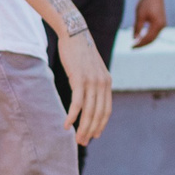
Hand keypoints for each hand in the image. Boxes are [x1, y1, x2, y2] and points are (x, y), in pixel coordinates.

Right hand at [60, 29, 112, 145]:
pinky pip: (77, 103)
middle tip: (83, 142)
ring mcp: (92, 81)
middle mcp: (103, 83)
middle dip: (91, 131)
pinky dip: (73, 116)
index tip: (94, 136)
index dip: (101, 125)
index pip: (106, 110)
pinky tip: (67, 125)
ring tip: (76, 138)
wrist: (74, 32)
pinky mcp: (80, 79)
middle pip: (99, 114)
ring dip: (83, 127)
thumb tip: (89, 95)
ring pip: (89, 111)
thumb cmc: (79, 51)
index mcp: (107, 82)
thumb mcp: (92, 68)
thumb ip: (93, 82)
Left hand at [132, 0, 167, 47]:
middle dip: (142, 44)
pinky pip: (155, 32)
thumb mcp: (139, 15)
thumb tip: (135, 39)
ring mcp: (163, 24)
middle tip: (133, 47)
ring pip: (154, 37)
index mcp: (157, 24)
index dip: (139, 44)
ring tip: (136, 43)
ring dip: (145, 41)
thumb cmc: (146, 3)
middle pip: (152, 40)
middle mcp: (162, 26)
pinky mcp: (161, 22)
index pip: (148, 39)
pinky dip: (148, 36)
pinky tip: (141, 37)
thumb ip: (137, 28)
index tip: (132, 47)